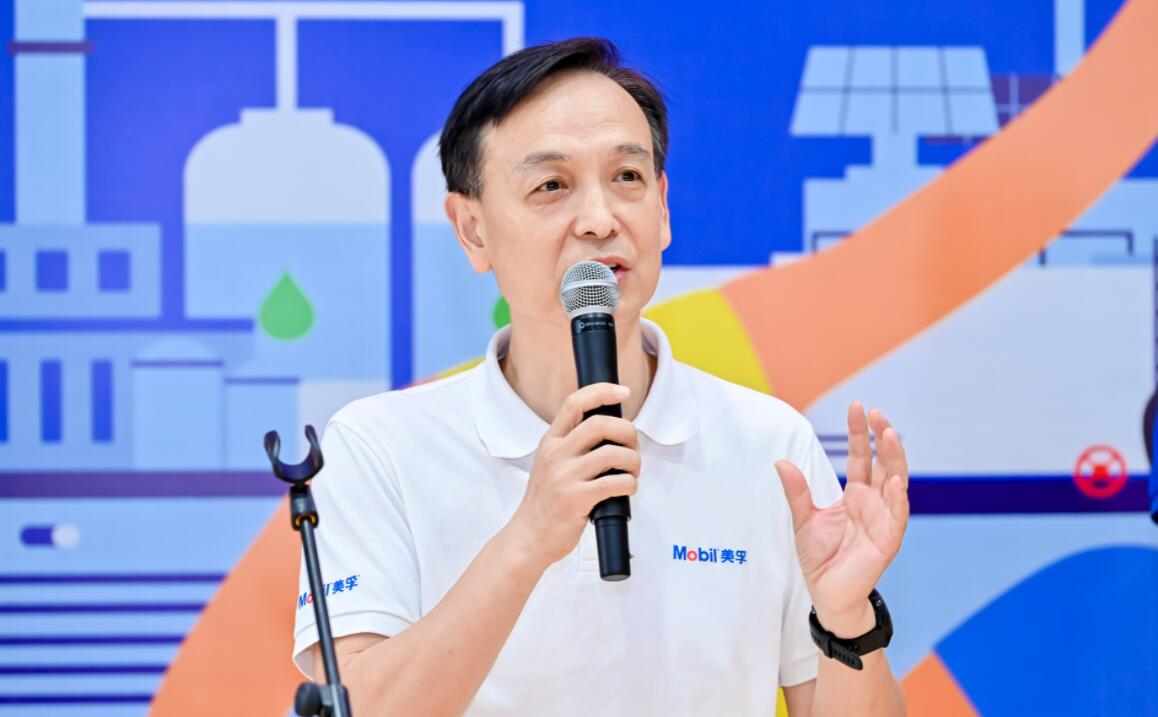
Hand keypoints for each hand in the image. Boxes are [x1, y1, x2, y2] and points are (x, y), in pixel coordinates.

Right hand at [506, 383, 640, 569]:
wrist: (529, 536)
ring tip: (632, 472)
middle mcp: (556, 455)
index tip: (622, 391)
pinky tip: (627, 489)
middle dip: (628, 432)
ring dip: (633, 462)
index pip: (575, 403)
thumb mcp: (550, 463)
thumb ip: (572, 444)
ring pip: (613, 453)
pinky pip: (616, 482)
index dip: (602, 391)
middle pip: (601, 424)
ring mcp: (565, 477)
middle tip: (633, 447)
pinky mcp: (577, 499)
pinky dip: (630, 484)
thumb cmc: (546, 501)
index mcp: (550, 442)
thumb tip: (611, 428)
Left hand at [775, 402, 909, 636]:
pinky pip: (896, 516)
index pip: (861, 456)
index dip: (860, 433)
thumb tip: (781, 462)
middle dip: (882, 438)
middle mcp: (874, 503)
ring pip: (896, 483)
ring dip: (895, 459)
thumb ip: (797, 491)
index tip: (858, 407)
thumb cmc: (820, 557)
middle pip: (884, 463)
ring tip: (890, 435)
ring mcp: (883, 520)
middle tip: (878, 413)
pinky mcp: (887, 541)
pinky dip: (897, 499)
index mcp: (856, 495)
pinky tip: (895, 481)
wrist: (827, 593)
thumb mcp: (803, 519)